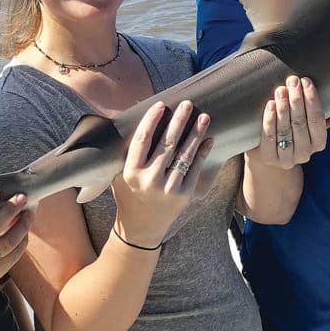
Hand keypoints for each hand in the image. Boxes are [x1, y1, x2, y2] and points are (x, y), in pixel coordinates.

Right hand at [112, 100, 212, 247]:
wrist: (141, 226)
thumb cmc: (129, 194)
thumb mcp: (120, 174)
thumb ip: (127, 152)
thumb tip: (137, 120)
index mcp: (131, 172)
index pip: (142, 139)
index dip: (152, 120)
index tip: (161, 104)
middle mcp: (149, 180)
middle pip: (167, 144)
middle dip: (179, 121)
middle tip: (188, 104)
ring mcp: (168, 188)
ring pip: (184, 155)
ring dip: (195, 134)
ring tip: (204, 117)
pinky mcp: (184, 195)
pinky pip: (195, 169)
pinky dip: (203, 153)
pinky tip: (209, 139)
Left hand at [254, 76, 329, 167]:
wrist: (271, 152)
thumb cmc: (296, 131)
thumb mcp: (314, 125)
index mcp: (318, 144)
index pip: (317, 120)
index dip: (312, 101)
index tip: (306, 82)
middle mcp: (304, 153)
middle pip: (300, 123)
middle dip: (296, 100)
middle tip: (292, 81)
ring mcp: (286, 158)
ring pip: (285, 129)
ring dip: (283, 107)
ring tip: (281, 90)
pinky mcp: (268, 158)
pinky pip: (269, 137)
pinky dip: (270, 119)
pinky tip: (270, 104)